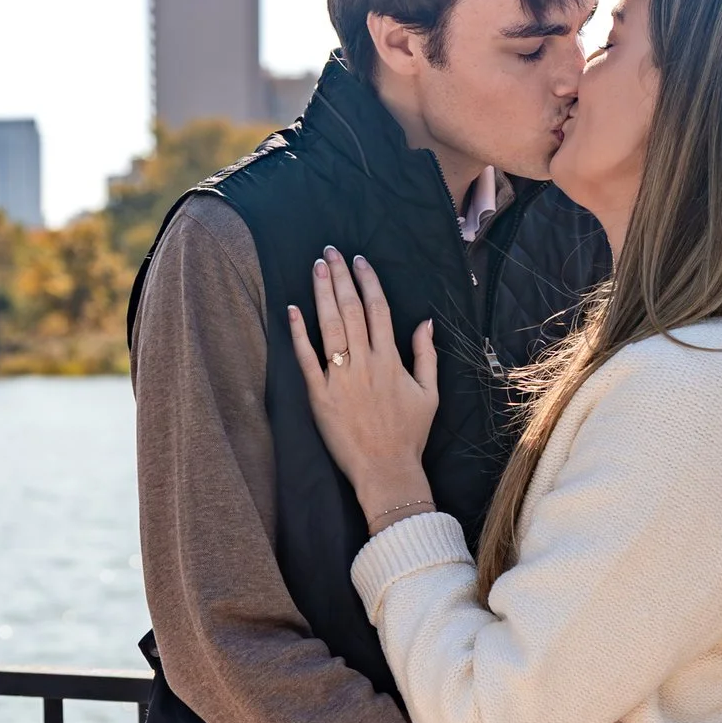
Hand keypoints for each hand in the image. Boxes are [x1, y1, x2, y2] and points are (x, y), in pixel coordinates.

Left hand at [287, 249, 438, 528]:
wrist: (387, 470)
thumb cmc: (409, 434)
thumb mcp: (429, 393)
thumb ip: (426, 355)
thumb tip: (425, 322)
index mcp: (391, 360)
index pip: (378, 309)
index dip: (367, 281)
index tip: (359, 260)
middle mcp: (365, 363)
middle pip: (351, 309)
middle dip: (341, 277)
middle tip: (331, 251)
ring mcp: (341, 378)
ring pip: (330, 327)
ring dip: (322, 294)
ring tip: (317, 268)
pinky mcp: (320, 395)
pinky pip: (307, 359)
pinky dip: (299, 334)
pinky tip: (292, 310)